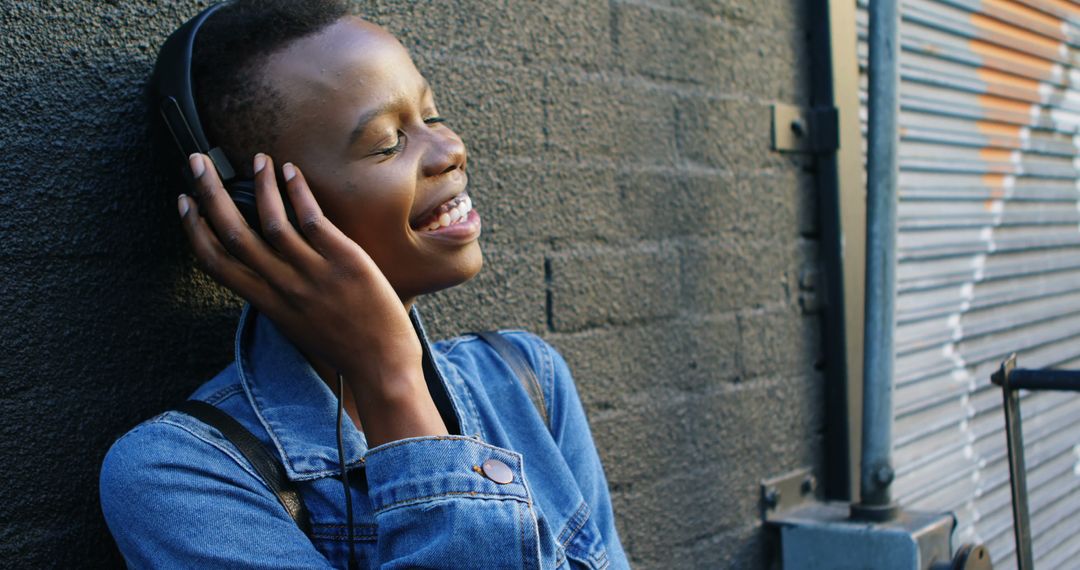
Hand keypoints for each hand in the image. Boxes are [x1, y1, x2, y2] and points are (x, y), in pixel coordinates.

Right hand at [178, 153, 446, 444]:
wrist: (382, 365)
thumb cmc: (343, 345)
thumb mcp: (296, 326)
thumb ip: (276, 297)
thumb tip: (264, 270)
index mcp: (267, 304)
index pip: (216, 263)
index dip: (193, 229)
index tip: (183, 201)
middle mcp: (284, 287)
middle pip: (233, 233)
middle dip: (209, 193)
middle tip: (197, 162)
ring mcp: (313, 274)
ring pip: (272, 220)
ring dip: (260, 184)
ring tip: (258, 158)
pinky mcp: (344, 261)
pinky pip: (312, 219)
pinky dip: (298, 192)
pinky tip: (291, 172)